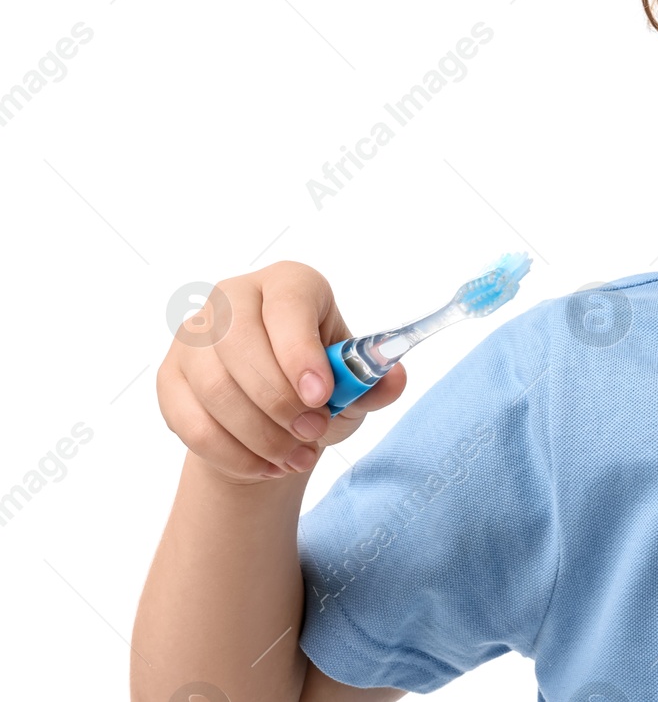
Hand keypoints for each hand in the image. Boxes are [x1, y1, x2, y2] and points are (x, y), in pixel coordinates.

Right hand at [156, 261, 406, 485]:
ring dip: (260, 434)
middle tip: (314, 434)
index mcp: (288, 284)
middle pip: (240, 345)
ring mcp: (193, 335)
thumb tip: (395, 380)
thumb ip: (375, 383)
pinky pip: (191, 422)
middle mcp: (233, 297)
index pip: (286, 305)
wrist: (272, 413)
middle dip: (280, 401)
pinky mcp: (170, 377)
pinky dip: (233, 454)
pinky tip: (267, 466)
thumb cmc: (318, 384)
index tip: (321, 397)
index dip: (300, 352)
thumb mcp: (353, 384)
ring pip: (215, 388)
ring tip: (298, 456)